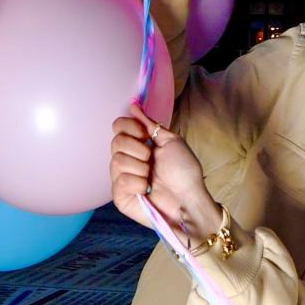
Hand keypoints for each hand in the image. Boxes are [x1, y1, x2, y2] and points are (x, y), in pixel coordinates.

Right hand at [109, 105, 221, 234]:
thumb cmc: (184, 172)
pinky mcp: (120, 196)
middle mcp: (127, 160)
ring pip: (116, 161)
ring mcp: (122, 178)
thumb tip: (132, 106)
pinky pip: (119, 181)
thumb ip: (149, 124)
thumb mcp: (170, 141)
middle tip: (151, 159)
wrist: (189, 199)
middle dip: (138, 149)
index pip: (118, 127)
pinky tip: (146, 189)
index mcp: (138, 145)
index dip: (129, 127)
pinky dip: (137, 183)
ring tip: (151, 177)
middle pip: (115, 142)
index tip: (144, 135)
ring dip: (140, 168)